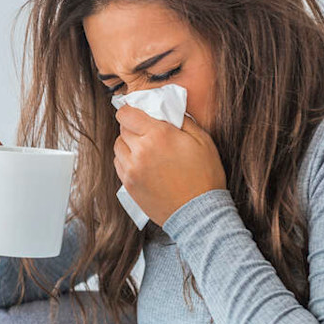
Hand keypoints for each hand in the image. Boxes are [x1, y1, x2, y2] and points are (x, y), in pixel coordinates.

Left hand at [113, 106, 226, 227]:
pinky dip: (126, 160)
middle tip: (148, 132)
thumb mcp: (203, 141)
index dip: (130, 111)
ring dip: (128, 144)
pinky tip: (142, 164)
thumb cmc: (205, 176)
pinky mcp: (129, 185)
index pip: (126, 114)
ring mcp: (132, 170)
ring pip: (118, 147)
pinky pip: (119, 164)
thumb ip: (183, 120)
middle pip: (122, 129)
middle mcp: (140, 151)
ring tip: (145, 149)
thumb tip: (167, 110)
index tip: (136, 113)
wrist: (198, 213)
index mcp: (158, 135)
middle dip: (133, 127)